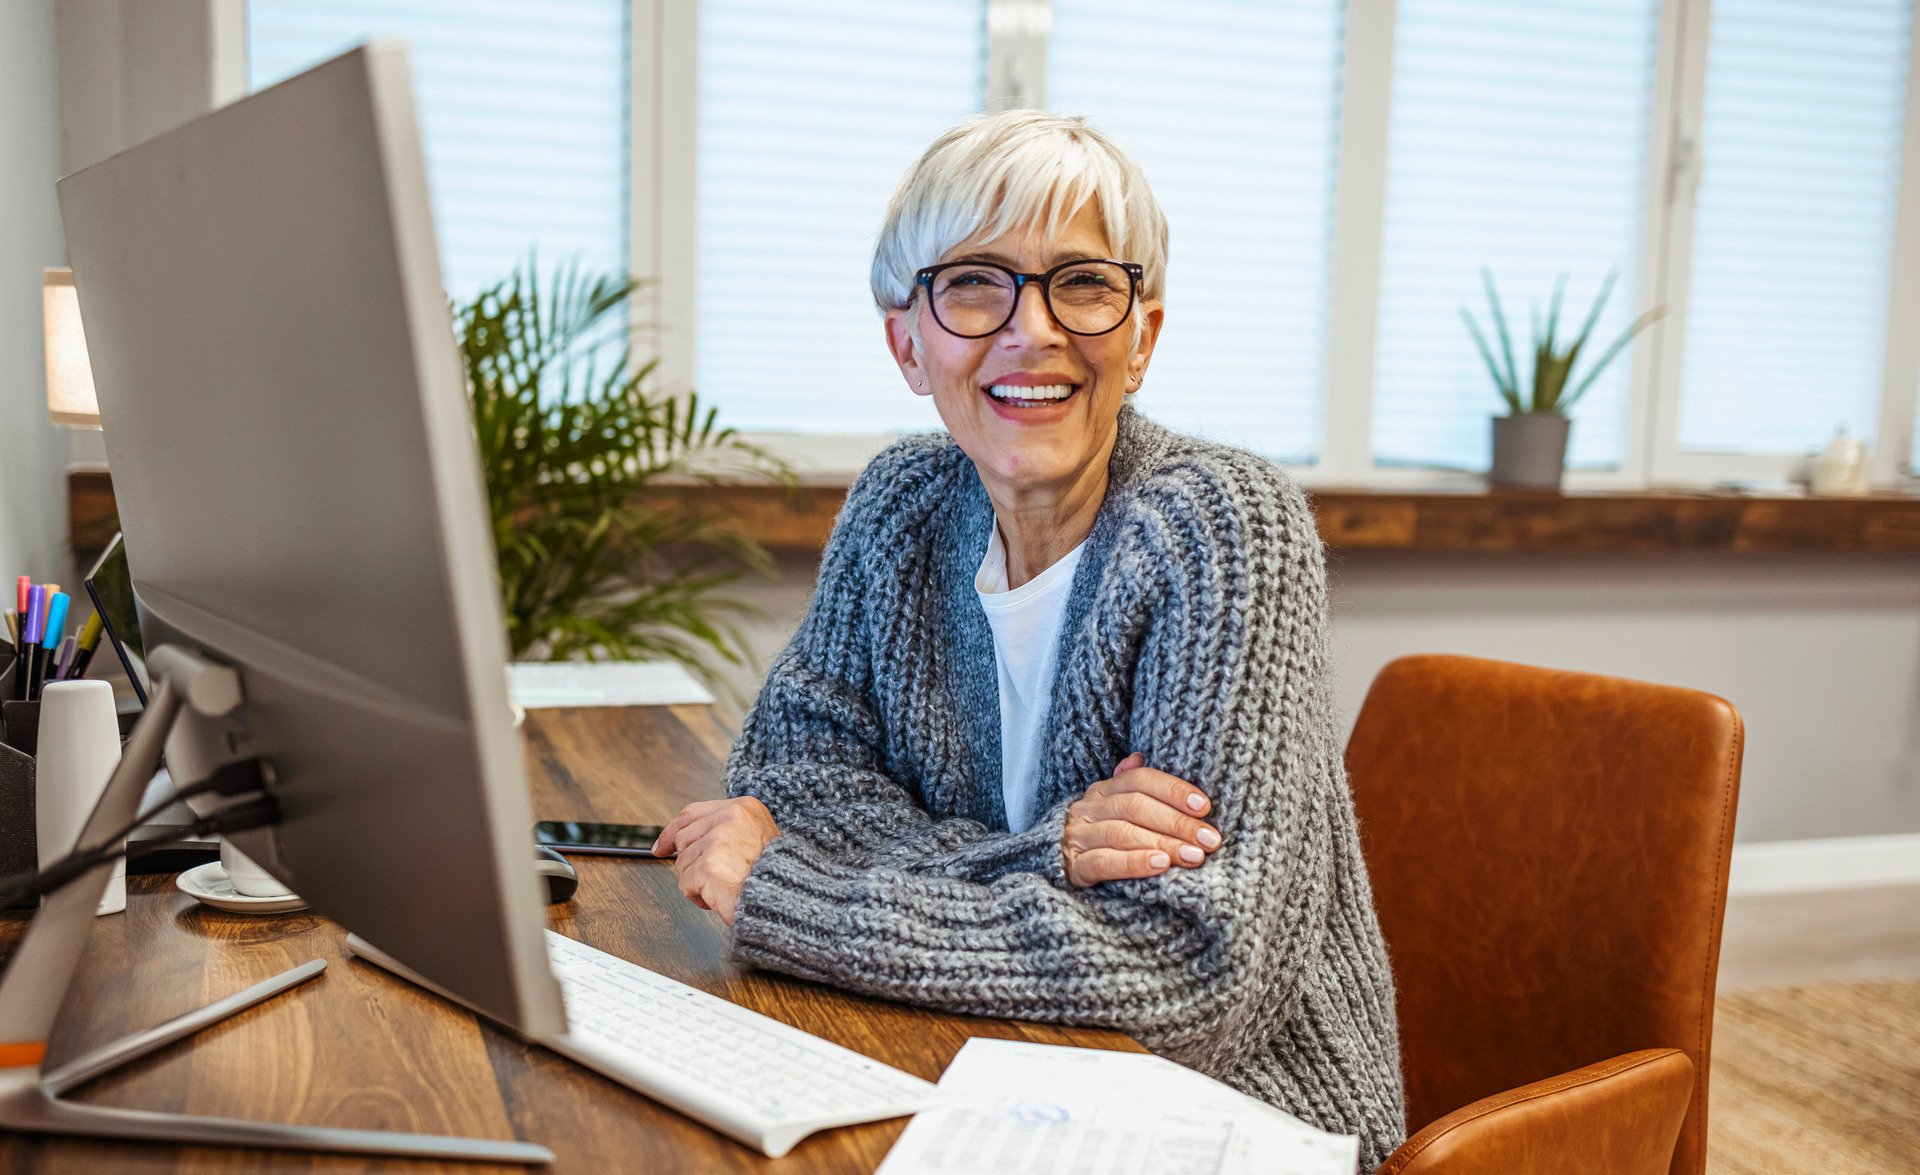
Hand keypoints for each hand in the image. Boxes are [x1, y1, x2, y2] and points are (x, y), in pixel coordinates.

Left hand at [653, 797, 780, 924]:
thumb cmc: (774, 874)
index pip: (692, 813)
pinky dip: (698, 896)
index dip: (671, 831)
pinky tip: (719, 896)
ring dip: (697, 882)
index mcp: (743, 807)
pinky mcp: (708, 866)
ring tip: (724, 886)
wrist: (786, 899)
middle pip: (683, 839)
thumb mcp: (756, 837)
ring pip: (683, 863)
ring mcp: (718, 841)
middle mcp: (730, 819)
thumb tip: (681, 841)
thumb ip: (724, 830)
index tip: (661, 846)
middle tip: (712, 876)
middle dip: (690, 862)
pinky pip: (685, 884)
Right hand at [1062, 754, 1221, 886]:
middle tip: (1209, 840)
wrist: (1052, 863)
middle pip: (1136, 807)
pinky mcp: (1074, 867)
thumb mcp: (1112, 805)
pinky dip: (1134, 862)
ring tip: (1193, 856)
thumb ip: (1130, 783)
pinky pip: (1104, 862)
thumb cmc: (1098, 835)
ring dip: (1163, 844)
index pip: (1140, 780)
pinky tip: (1160, 866)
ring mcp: (1079, 837)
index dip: (1173, 790)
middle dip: (1177, 823)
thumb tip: (1140, 755)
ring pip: (1123, 834)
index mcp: (1103, 789)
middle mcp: (1089, 808)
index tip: (1204, 807)